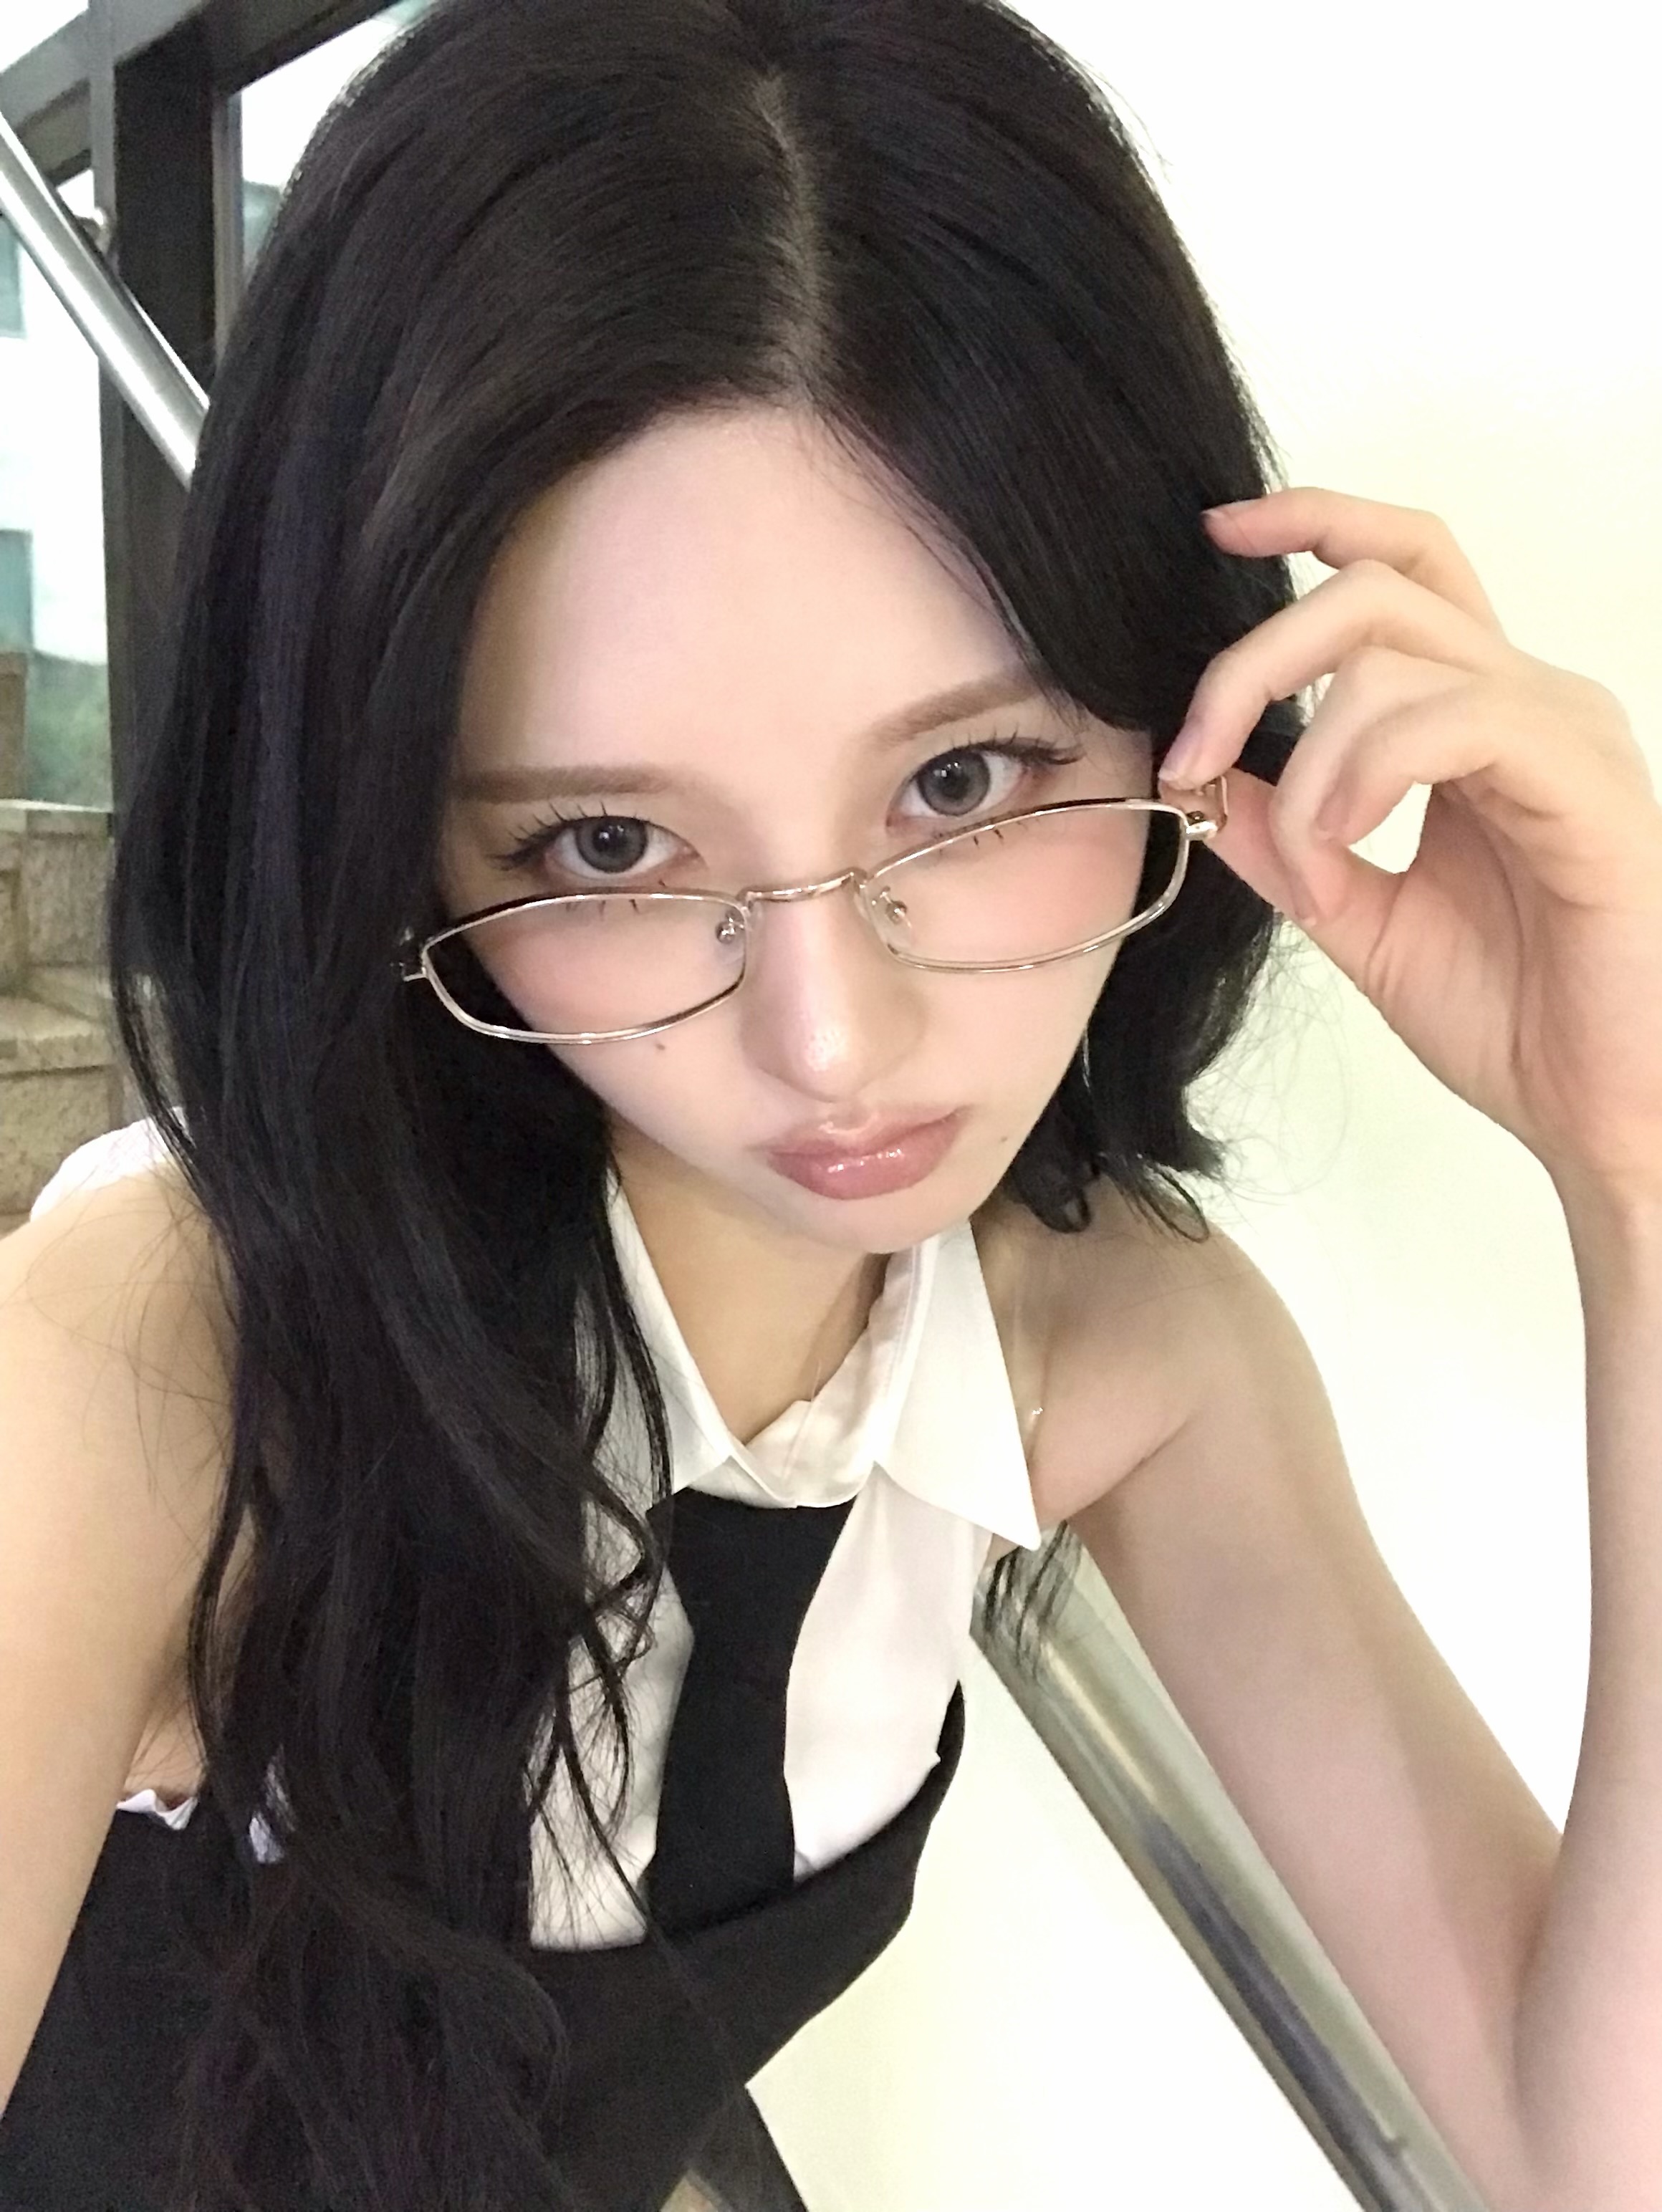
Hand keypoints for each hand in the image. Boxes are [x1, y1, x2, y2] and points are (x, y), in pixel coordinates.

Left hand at [1161, 486, 1661, 1207]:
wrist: (1608, 1112)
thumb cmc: (1519, 1021)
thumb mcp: (1363, 921)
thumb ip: (1287, 845)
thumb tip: (1206, 784)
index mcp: (1479, 722)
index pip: (1403, 571)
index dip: (1315, 523)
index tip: (1219, 533)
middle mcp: (1527, 703)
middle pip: (1374, 592)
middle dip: (1253, 661)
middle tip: (1192, 755)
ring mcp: (1562, 735)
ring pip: (1393, 659)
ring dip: (1308, 763)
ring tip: (1309, 863)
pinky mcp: (1585, 784)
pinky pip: (1453, 720)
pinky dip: (1367, 776)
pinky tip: (1348, 847)